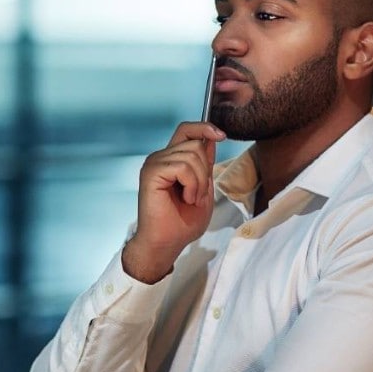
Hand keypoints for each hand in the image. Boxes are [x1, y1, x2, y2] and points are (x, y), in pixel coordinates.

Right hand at [123, 122, 225, 283]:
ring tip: (191, 199)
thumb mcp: (203, 188)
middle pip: (195, 144)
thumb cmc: (181, 222)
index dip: (204, 127)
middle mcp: (161, 158)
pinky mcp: (151, 173)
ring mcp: (154, 164)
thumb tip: (210, 139)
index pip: (187, 130)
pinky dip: (191, 184)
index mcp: (171, 160)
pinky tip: (186, 198)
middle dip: (206, 171)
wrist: (165, 243)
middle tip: (198, 194)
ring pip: (191, 155)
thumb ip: (205, 164)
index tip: (221, 136)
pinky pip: (182, 167)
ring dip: (200, 181)